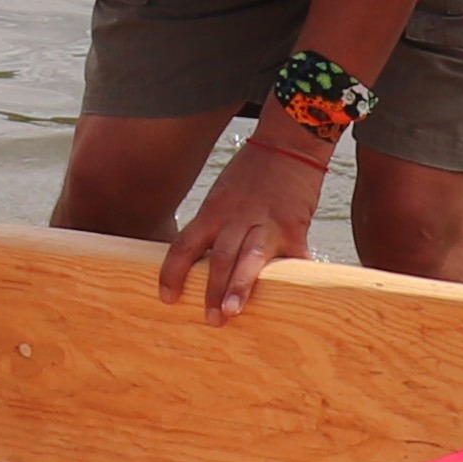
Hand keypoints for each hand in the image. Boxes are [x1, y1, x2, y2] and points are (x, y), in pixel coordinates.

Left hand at [160, 138, 327, 323]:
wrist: (287, 142)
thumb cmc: (252, 172)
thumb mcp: (223, 194)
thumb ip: (215, 225)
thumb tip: (203, 260)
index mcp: (213, 211)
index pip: (184, 244)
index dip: (173, 272)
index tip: (167, 298)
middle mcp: (236, 218)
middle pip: (218, 257)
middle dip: (211, 290)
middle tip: (209, 319)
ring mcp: (266, 223)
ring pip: (249, 259)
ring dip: (240, 287)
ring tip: (233, 312)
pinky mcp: (294, 227)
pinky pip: (295, 258)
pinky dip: (295, 278)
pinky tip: (294, 297)